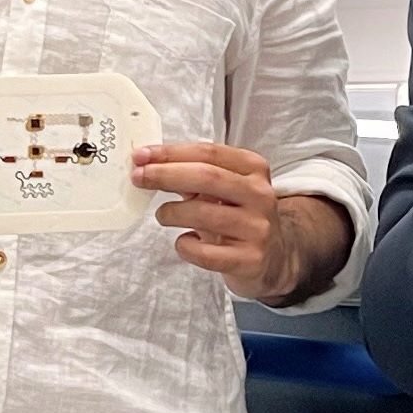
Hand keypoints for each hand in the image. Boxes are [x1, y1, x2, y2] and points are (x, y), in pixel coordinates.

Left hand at [130, 142, 352, 301]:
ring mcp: (257, 229)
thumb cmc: (239, 216)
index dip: (170, 153)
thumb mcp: (225, 189)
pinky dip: (184, 246)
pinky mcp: (250, 260)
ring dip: (172, 212)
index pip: (208, 152)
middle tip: (138, 179)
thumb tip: (148, 166)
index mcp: (254, 168)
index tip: (141, 156)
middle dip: (165, 175)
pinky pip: (204, 253)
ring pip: (203, 214)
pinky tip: (185, 242)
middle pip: (206, 177)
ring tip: (162, 215)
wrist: (274, 258)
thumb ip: (194, 176)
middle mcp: (260, 195)